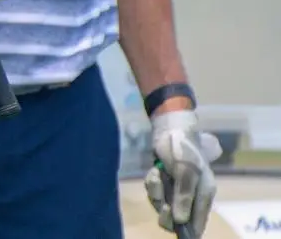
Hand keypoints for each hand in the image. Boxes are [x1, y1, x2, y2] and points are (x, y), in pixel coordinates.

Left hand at [143, 109, 221, 235]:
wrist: (169, 129)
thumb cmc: (183, 149)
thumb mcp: (186, 171)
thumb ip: (185, 195)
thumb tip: (181, 221)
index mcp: (204, 195)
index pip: (198, 223)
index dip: (188, 231)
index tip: (176, 230)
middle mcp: (191, 195)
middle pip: (177, 220)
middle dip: (166, 213)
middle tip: (162, 205)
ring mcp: (176, 189)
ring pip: (162, 206)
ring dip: (156, 194)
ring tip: (157, 176)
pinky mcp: (163, 183)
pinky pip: (154, 193)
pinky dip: (152, 184)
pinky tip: (154, 172)